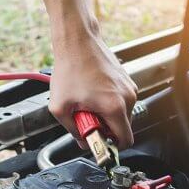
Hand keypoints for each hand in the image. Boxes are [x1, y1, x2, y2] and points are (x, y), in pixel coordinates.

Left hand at [49, 35, 137, 149]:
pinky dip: (107, 103)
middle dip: (104, 129)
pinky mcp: (126, 80)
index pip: (125, 141)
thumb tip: (82, 140)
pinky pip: (120, 101)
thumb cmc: (70, 68)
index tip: (98, 142)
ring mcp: (129, 87)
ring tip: (87, 103)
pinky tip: (91, 94)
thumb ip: (72, 130)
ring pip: (121, 115)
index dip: (110, 147)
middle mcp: (127, 97)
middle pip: (122, 128)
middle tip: (85, 118)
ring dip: (105, 115)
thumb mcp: (60, 107)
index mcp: (115, 107)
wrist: (77, 41)